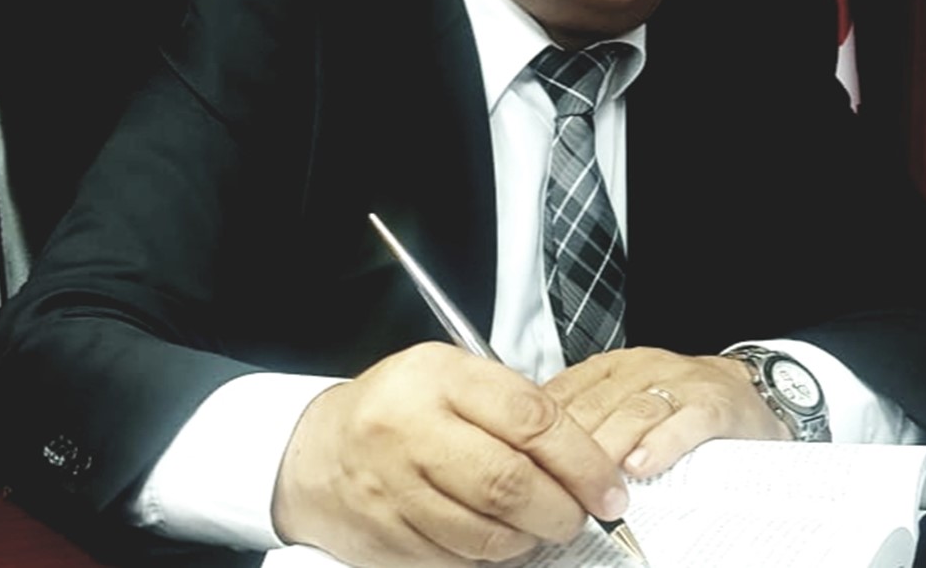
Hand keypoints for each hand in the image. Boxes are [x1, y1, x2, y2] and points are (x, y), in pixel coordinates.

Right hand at [272, 342, 628, 567]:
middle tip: (580, 516)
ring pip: (486, 533)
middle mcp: (412, 428)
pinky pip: (456, 561)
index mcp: (439, 376)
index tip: (608, 487)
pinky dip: (489, 559)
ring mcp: (393, 487)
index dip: (581, 459)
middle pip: (510, 483)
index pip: (529, 417)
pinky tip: (497, 541)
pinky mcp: (385, 537)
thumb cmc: (397, 408)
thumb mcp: (449, 377)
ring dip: (529, 540)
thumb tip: (584, 455)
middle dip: (561, 510)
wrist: (317, 451)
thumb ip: (509, 406)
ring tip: (540, 527)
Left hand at [543, 347, 790, 480]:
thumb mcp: (626, 401)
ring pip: (633, 411)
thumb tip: (536, 460)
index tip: (525, 465)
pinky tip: (642, 466)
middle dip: (570, 448)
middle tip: (553, 487)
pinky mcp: (714, 403)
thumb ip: (588, 421)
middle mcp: (640, 369)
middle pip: (594, 405)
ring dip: (609, 448)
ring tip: (592, 484)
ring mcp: (678, 383)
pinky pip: (685, 421)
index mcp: (611, 369)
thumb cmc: (678, 404)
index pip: (565, 393)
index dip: (541, 432)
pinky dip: (662, 443)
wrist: (747, 392)